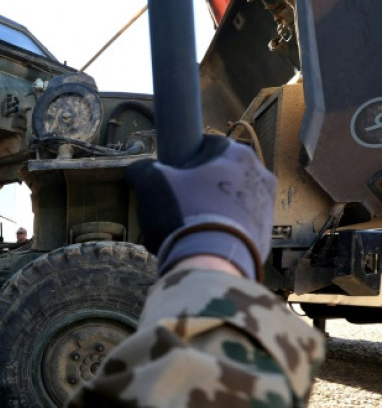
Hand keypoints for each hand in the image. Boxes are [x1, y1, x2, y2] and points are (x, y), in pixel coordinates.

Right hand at [125, 136, 275, 279]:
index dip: (186, 159)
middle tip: (178, 204)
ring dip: (212, 209)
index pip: (208, 144)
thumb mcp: (151, 183)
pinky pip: (238, 226)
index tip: (172, 176)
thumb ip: (143, 169)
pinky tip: (202, 244)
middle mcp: (259, 175)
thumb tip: (140, 170)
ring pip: (231, 200)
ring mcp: (266, 207)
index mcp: (236, 154)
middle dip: (200, 186)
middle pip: (221, 174)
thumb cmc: (184, 214)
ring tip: (188, 229)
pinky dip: (222, 231)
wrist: (211, 263)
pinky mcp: (266, 235)